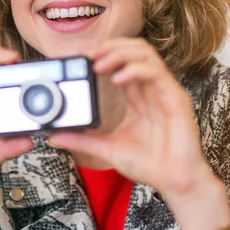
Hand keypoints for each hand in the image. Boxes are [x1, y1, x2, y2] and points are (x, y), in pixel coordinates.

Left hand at [48, 38, 213, 195]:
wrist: (175, 182)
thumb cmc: (149, 164)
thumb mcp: (108, 149)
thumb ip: (82, 141)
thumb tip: (53, 137)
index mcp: (138, 96)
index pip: (123, 62)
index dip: (105, 54)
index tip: (83, 58)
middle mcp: (152, 88)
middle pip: (135, 50)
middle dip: (112, 47)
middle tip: (90, 56)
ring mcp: (165, 91)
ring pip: (146, 54)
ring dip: (120, 53)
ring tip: (100, 64)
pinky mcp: (176, 98)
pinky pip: (156, 72)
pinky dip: (135, 70)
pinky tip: (118, 79)